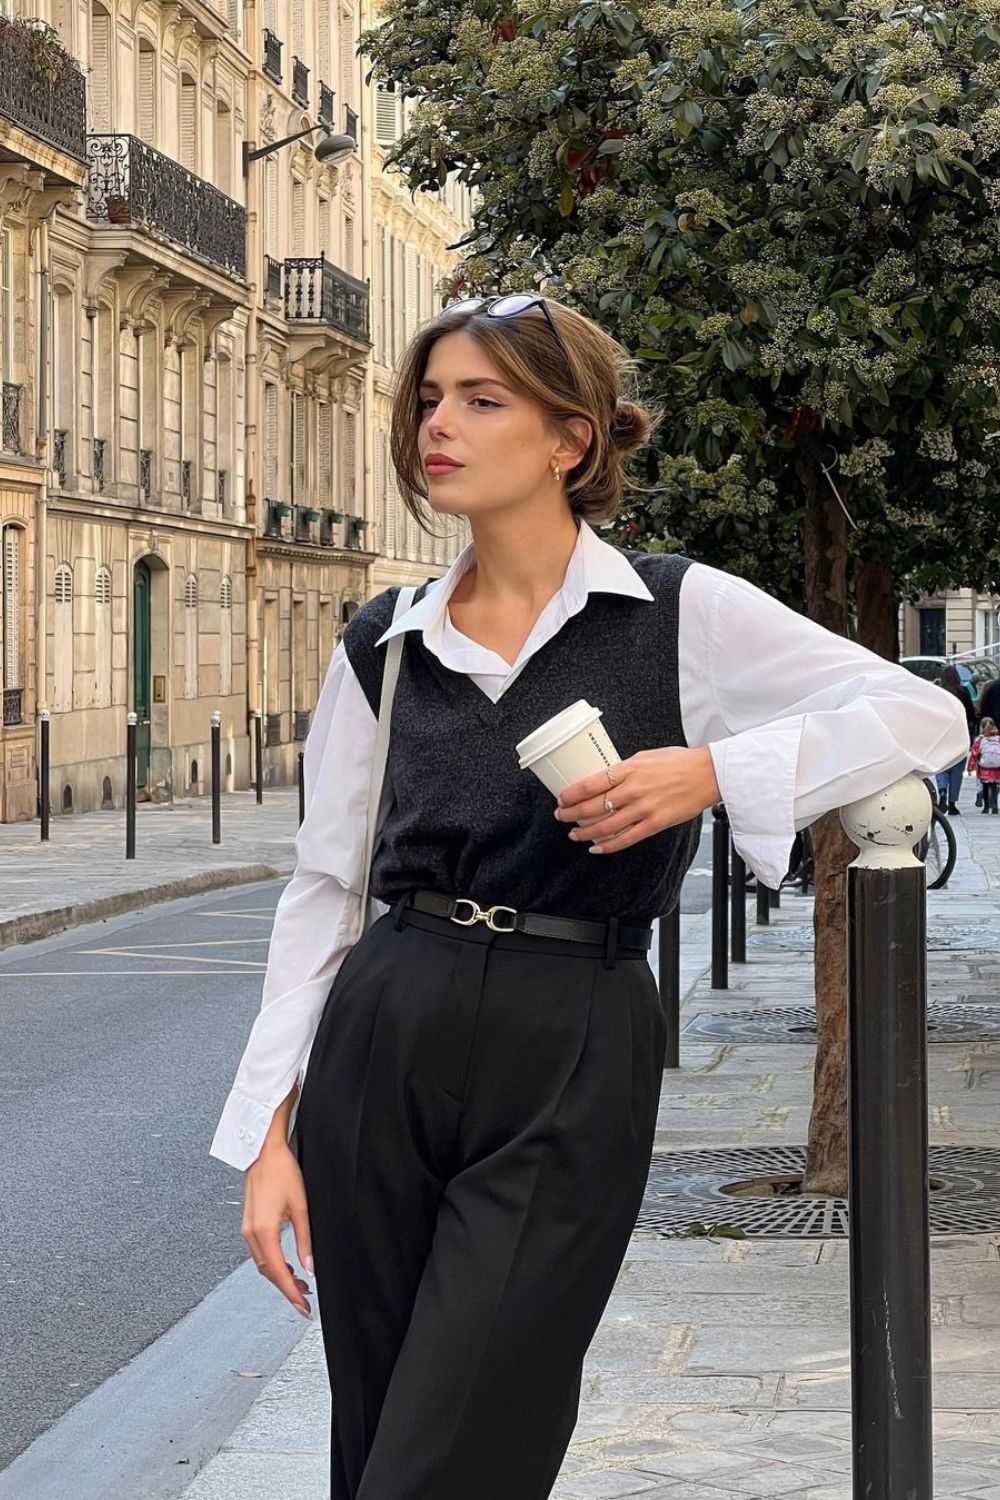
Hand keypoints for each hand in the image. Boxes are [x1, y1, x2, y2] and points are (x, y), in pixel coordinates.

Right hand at [242, 1141, 313, 1316]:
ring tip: (301, 1283)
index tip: (303, 1307)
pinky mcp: (249, 1223)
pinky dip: (273, 1263)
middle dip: (286, 1288)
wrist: (263, 1150)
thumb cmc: (282, 1171)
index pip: (278, 1272)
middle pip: (268, 1272)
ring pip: (263, 1264)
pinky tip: (287, 1264)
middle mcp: (251, 1234)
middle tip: (305, 1300)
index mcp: (264, 1231)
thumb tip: (310, 1266)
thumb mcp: (301, 1206)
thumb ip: (305, 1239)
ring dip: (280, 1276)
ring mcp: (247, 1229)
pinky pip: (260, 1252)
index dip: (291, 1293)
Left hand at [554, 746, 721, 854]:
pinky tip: (596, 848)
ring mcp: (643, 809)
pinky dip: (607, 846)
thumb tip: (605, 777)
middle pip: (592, 806)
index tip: (562, 798)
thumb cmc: (679, 762)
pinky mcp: (654, 824)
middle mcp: (633, 790)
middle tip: (561, 816)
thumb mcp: (646, 756)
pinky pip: (625, 839)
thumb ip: (625, 768)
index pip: (590, 784)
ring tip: (574, 834)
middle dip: (571, 814)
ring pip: (605, 826)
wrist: (708, 774)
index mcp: (628, 769)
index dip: (571, 794)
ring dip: (584, 832)